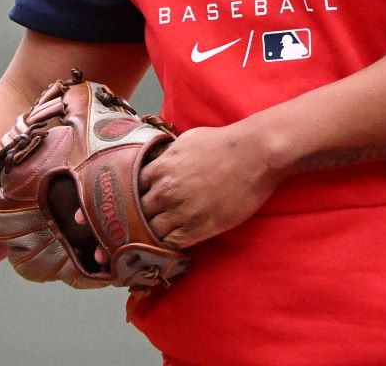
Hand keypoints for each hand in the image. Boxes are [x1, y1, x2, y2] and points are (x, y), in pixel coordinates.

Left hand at [138, 123, 282, 249]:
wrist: (253, 155)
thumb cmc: (222, 143)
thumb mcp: (184, 141)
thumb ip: (166, 156)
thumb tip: (158, 162)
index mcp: (159, 168)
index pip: (131, 188)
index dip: (136, 195)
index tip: (140, 199)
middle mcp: (165, 191)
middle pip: (138, 211)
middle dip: (140, 215)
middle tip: (145, 220)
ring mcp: (181, 211)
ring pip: (152, 230)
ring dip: (153, 232)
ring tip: (157, 234)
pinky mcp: (199, 228)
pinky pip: (172, 243)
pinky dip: (169, 244)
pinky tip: (172, 242)